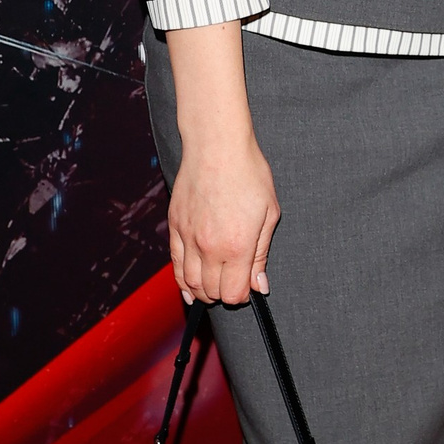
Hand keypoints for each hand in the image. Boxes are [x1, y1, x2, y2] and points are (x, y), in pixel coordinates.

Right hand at [168, 135, 279, 305]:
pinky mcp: (174, 227)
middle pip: (211, 292)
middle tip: (233, 288)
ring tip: (213, 290)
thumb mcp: (269, 214)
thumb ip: (260, 255)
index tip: (248, 289)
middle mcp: (209, 247)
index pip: (234, 293)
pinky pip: (175, 264)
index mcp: (237, 246)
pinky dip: (182, 281)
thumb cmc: (248, 174)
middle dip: (223, 296)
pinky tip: (189, 287)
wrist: (217, 147)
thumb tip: (259, 285)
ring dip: (202, 293)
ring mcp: (188, 238)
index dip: (243, 296)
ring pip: (190, 283)